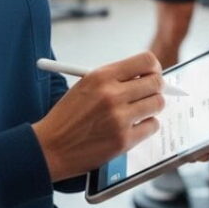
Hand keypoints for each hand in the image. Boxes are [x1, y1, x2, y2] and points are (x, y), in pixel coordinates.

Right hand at [31, 53, 163, 180]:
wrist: (51, 147)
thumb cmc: (68, 116)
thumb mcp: (86, 85)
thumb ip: (115, 79)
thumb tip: (147, 76)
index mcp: (101, 76)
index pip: (146, 61)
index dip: (153, 68)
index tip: (152, 74)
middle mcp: (112, 94)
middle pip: (157, 82)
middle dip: (156, 87)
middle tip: (149, 93)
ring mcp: (119, 118)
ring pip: (157, 104)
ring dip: (151, 107)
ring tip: (137, 111)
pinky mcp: (124, 140)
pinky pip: (152, 126)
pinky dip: (146, 126)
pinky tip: (132, 127)